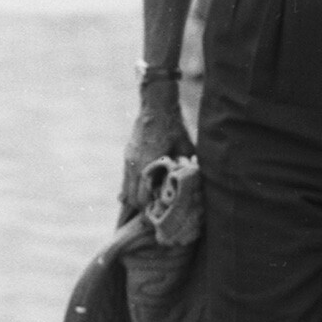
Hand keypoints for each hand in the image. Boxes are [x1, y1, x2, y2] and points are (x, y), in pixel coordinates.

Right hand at [121, 93, 193, 210]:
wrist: (155, 106)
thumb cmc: (173, 126)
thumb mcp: (186, 147)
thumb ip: (187, 166)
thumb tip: (196, 181)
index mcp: (148, 166)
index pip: (142, 199)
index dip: (150, 210)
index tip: (160, 215)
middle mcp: (134, 166)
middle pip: (131, 198)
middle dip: (142, 207)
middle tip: (155, 212)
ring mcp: (128, 161)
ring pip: (125, 190)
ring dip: (136, 197)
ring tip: (148, 202)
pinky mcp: (127, 156)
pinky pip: (125, 179)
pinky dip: (131, 186)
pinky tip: (142, 189)